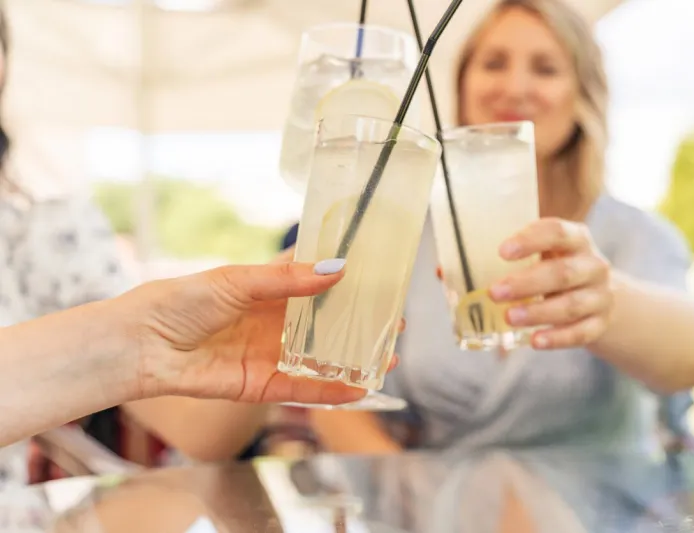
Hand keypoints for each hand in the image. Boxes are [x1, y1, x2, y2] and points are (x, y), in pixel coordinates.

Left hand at [124, 254, 389, 405]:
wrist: (140, 345)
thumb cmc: (180, 301)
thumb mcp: (237, 280)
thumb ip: (287, 279)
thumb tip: (336, 270)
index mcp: (267, 288)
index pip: (316, 281)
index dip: (347, 279)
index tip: (380, 276)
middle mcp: (274, 321)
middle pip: (326, 323)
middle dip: (359, 324)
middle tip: (393, 323)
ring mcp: (270, 354)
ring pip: (321, 358)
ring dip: (353, 359)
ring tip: (388, 358)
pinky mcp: (261, 385)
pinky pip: (302, 389)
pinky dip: (331, 391)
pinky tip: (359, 388)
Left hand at [488, 218, 612, 349]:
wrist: (598, 295)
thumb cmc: (555, 268)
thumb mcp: (541, 255)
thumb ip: (504, 259)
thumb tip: (446, 271)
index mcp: (576, 239)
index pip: (557, 232)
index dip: (530, 240)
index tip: (502, 251)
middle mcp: (593, 265)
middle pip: (562, 273)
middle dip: (526, 283)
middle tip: (494, 292)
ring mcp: (600, 296)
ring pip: (570, 305)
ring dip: (538, 313)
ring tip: (509, 317)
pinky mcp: (600, 324)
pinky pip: (580, 333)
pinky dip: (556, 338)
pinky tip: (534, 341)